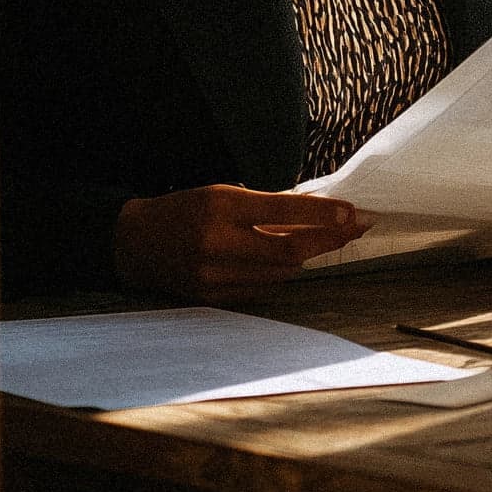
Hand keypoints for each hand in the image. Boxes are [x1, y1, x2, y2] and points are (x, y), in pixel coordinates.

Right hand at [112, 185, 372, 301]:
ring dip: (305, 256)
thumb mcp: (221, 193)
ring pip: (279, 272)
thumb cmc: (185, 210)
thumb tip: (317, 210)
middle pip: (288, 250)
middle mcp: (217, 243)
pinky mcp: (213, 298)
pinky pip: (262, 288)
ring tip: (325, 239)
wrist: (136, 243)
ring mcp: (214, 276)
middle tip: (354, 229)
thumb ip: (265, 204)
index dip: (321, 214)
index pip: (281, 212)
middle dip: (327, 240)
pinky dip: (279, 273)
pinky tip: (290, 259)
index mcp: (219, 208)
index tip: (352, 212)